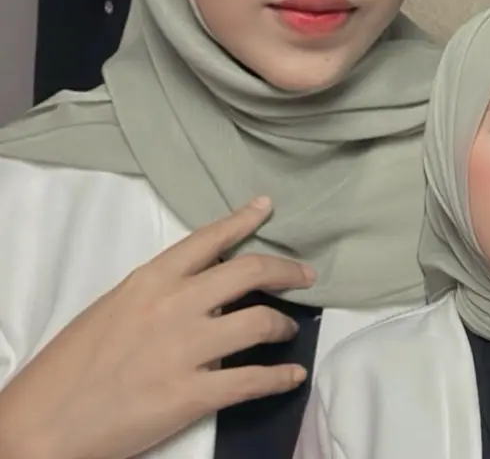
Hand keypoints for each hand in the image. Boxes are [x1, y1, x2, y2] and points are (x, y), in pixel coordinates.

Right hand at [0, 196, 314, 458]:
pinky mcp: (192, 395)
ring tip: (290, 329)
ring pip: (260, 322)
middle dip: (286, 269)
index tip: (268, 207)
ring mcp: (186, 349)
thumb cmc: (72, 365)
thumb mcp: (115, 307)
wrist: (40, 426)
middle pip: (249, 271)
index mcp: (151, 279)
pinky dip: (280, 377)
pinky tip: (293, 376)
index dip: (244, 219)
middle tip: (306, 275)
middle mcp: (175, 305)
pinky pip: (253, 380)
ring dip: (284, 324)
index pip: (209, 238)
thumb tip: (204, 285)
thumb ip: (161, 290)